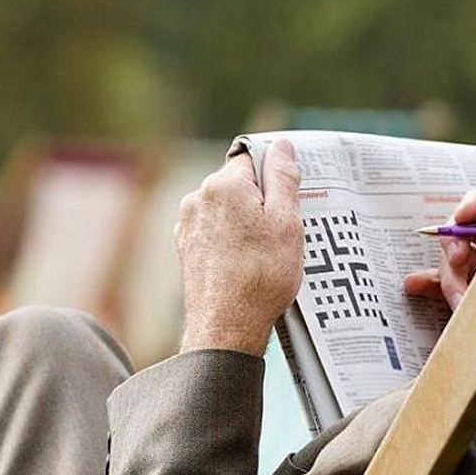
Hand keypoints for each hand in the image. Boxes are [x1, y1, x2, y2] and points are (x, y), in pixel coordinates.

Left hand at [177, 139, 303, 355]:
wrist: (227, 327)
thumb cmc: (261, 277)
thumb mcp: (287, 222)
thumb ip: (283, 178)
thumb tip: (281, 147)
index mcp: (223, 185)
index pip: (253, 159)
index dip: (275, 178)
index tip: (289, 202)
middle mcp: (198, 198)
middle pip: (239, 184)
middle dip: (261, 202)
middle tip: (282, 233)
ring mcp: (188, 224)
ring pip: (227, 209)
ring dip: (246, 224)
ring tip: (264, 255)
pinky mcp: (186, 248)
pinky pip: (215, 232)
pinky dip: (231, 242)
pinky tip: (246, 265)